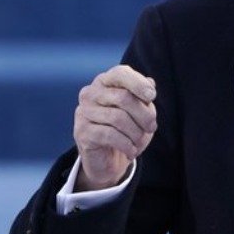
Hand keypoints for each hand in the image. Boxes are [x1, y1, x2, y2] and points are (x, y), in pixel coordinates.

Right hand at [73, 65, 157, 190]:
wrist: (109, 160)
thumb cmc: (126, 130)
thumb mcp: (140, 112)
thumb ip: (143, 96)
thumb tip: (150, 83)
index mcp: (104, 82)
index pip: (120, 73)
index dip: (138, 83)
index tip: (152, 97)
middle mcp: (90, 93)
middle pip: (123, 97)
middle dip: (144, 115)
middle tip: (151, 127)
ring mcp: (83, 112)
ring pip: (118, 118)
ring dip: (136, 133)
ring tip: (139, 141)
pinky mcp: (82, 131)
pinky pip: (110, 135)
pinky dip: (126, 145)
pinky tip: (131, 151)